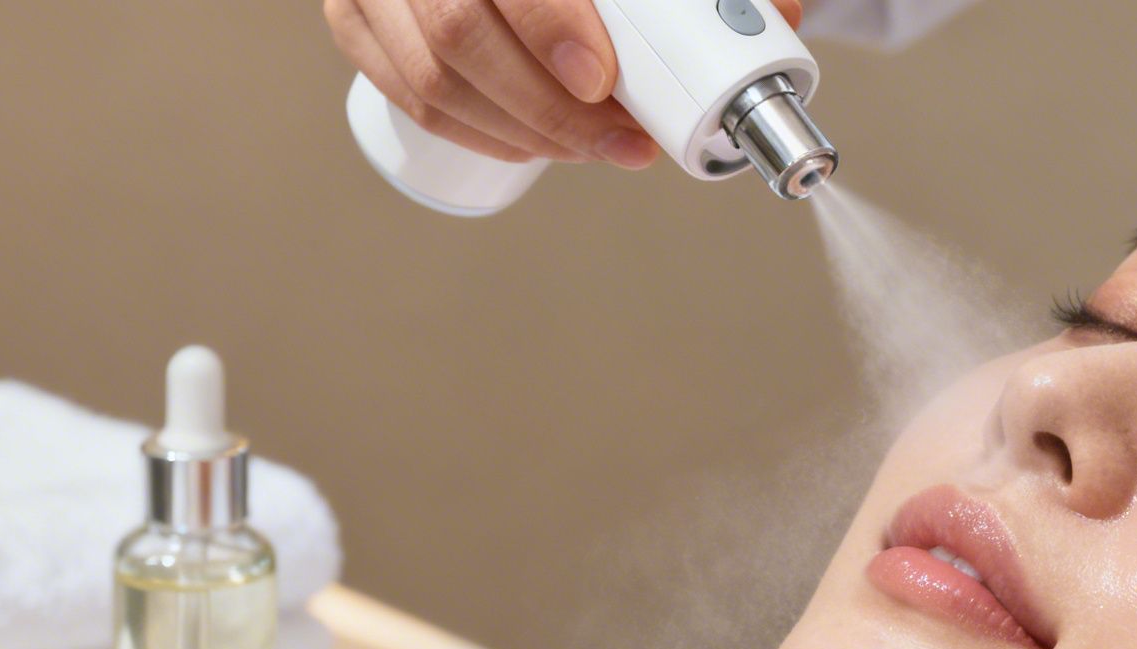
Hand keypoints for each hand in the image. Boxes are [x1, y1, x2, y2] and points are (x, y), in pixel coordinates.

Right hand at [324, 0, 804, 168]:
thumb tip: (779, 25)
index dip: (546, 23)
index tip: (601, 79)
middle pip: (458, 31)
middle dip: (549, 106)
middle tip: (621, 141)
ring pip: (433, 76)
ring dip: (523, 131)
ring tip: (597, 147)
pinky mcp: (358, 13)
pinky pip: (407, 96)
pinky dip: (478, 133)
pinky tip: (536, 146)